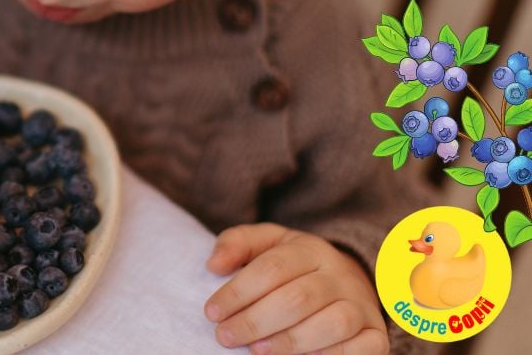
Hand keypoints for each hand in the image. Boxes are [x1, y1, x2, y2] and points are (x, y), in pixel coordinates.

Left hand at [204, 223, 387, 353]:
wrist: (348, 279)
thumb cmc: (293, 266)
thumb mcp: (266, 244)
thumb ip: (237, 244)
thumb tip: (214, 265)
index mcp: (310, 249)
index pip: (272, 268)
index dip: (239, 292)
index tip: (212, 312)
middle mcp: (339, 275)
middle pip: (298, 298)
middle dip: (256, 320)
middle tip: (225, 336)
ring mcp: (360, 304)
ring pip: (332, 323)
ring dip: (291, 341)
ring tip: (256, 351)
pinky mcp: (375, 333)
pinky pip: (362, 348)